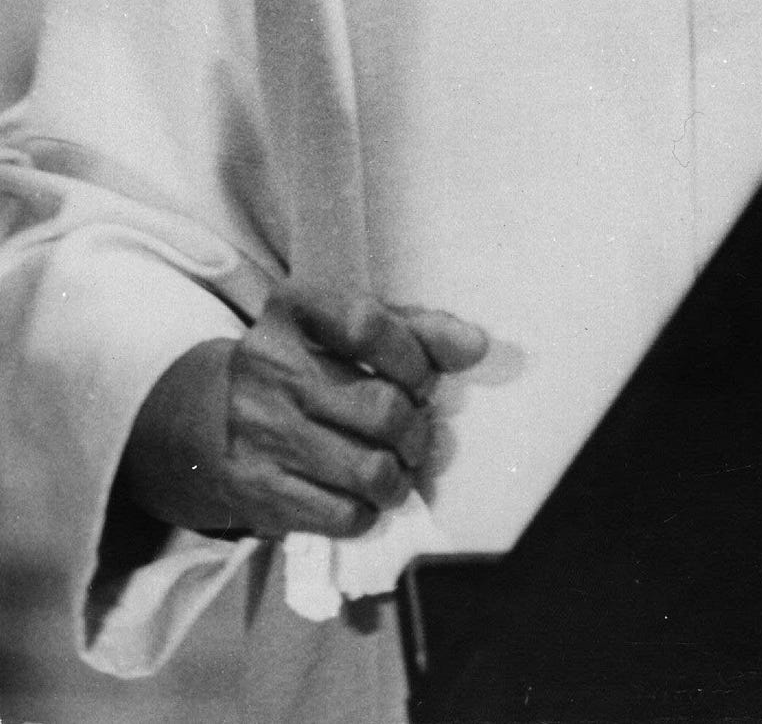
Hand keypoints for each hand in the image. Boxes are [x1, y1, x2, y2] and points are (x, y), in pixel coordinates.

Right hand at [119, 283, 488, 539]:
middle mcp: (266, 363)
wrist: (223, 417)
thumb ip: (422, 331)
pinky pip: (342, 515)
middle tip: (414, 435)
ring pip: (369, 470)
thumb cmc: (316, 364)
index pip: (369, 325)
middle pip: (381, 407)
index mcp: (294, 308)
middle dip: (415, 430)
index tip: (423, 379)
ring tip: (394, 467)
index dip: (415, 358)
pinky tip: (359, 495)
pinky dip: (367, 511)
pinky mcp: (253, 487)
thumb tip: (476, 346)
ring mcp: (255, 429)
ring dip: (398, 477)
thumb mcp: (359, 331)